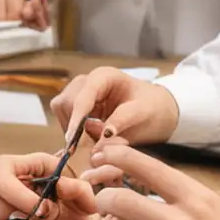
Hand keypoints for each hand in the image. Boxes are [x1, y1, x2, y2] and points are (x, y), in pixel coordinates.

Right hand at [52, 68, 179, 148]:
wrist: (157, 108)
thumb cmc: (152, 108)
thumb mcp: (142, 114)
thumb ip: (121, 124)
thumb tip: (100, 139)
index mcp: (104, 76)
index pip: (82, 98)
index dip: (75, 120)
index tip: (71, 142)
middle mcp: (88, 80)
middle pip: (66, 102)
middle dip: (75, 125)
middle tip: (93, 143)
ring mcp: (80, 90)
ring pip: (62, 110)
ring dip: (74, 128)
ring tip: (97, 138)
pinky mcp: (78, 103)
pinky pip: (66, 117)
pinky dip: (75, 130)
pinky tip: (92, 136)